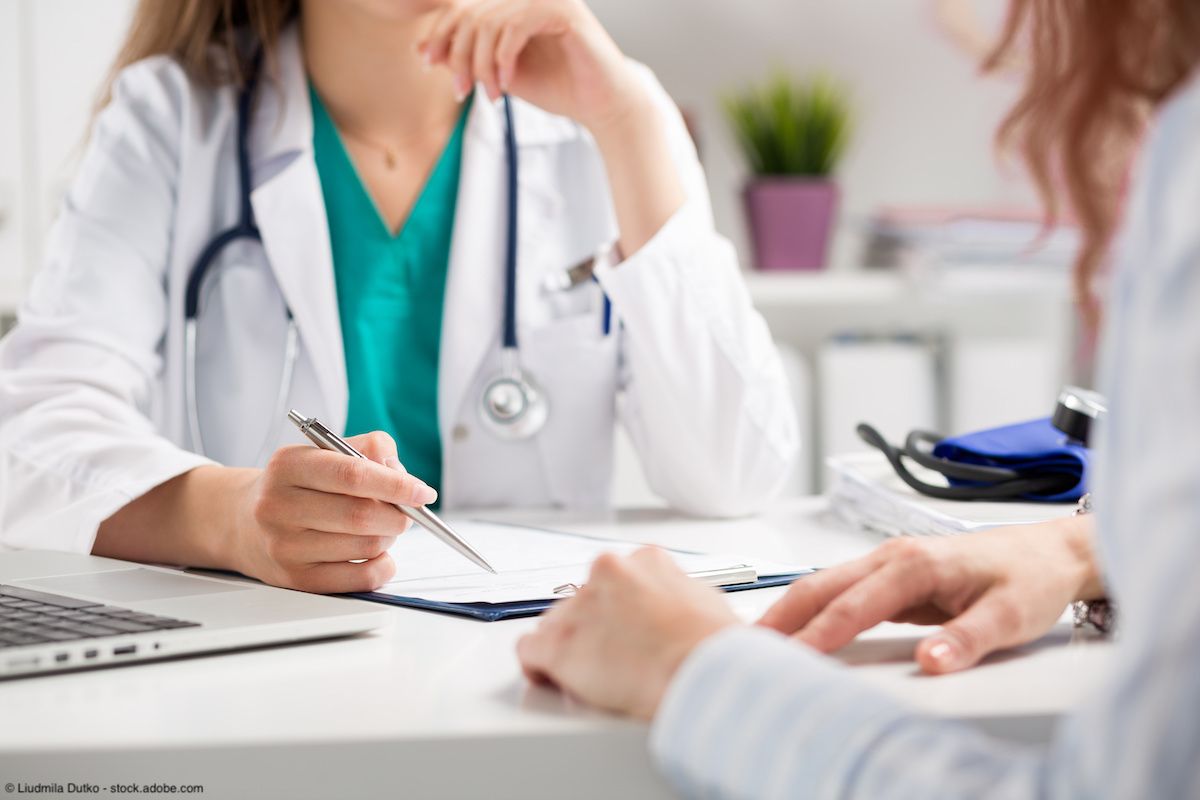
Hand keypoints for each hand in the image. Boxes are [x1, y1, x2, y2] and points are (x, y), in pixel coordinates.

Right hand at [230, 432, 436, 592]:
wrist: (243, 520)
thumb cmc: (297, 484)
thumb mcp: (324, 452)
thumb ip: (370, 449)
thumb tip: (401, 473)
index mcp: (289, 466)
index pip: (353, 474)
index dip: (397, 484)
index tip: (423, 492)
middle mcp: (279, 506)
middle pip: (362, 515)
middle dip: (398, 515)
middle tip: (405, 511)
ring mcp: (285, 546)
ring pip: (366, 546)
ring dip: (389, 538)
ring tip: (381, 527)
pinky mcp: (296, 579)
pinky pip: (360, 578)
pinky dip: (382, 565)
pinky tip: (376, 553)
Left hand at [418, 0, 645, 134]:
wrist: (600, 106)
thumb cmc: (557, 89)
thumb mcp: (500, 75)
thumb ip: (467, 59)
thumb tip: (423, 49)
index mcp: (514, 4)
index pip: (463, 7)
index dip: (440, 32)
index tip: (428, 62)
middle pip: (471, 12)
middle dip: (458, 54)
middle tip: (460, 89)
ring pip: (491, 21)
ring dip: (482, 64)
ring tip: (491, 94)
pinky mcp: (564, 11)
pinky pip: (516, 26)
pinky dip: (505, 57)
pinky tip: (507, 81)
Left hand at [517, 547, 738, 719]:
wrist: (703, 673)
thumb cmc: (713, 648)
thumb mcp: (711, 601)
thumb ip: (684, 594)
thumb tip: (687, 604)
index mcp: (646, 561)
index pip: (616, 580)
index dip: (620, 611)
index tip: (626, 630)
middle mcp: (607, 573)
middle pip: (584, 601)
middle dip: (595, 628)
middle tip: (615, 658)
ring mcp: (580, 608)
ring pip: (558, 624)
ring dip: (571, 647)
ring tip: (594, 676)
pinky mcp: (559, 644)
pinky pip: (531, 650)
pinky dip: (540, 666)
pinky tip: (552, 677)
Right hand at [758, 515, 1101, 673]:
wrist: (1052, 552)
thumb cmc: (1030, 577)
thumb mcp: (1009, 616)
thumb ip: (966, 640)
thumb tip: (930, 663)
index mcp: (913, 563)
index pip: (852, 604)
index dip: (819, 634)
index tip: (790, 656)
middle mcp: (892, 556)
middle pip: (821, 585)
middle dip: (782, 614)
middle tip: (746, 644)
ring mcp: (889, 563)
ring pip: (825, 584)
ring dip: (791, 610)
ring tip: (759, 639)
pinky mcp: (893, 576)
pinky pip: (842, 591)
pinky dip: (813, 608)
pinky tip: (799, 628)